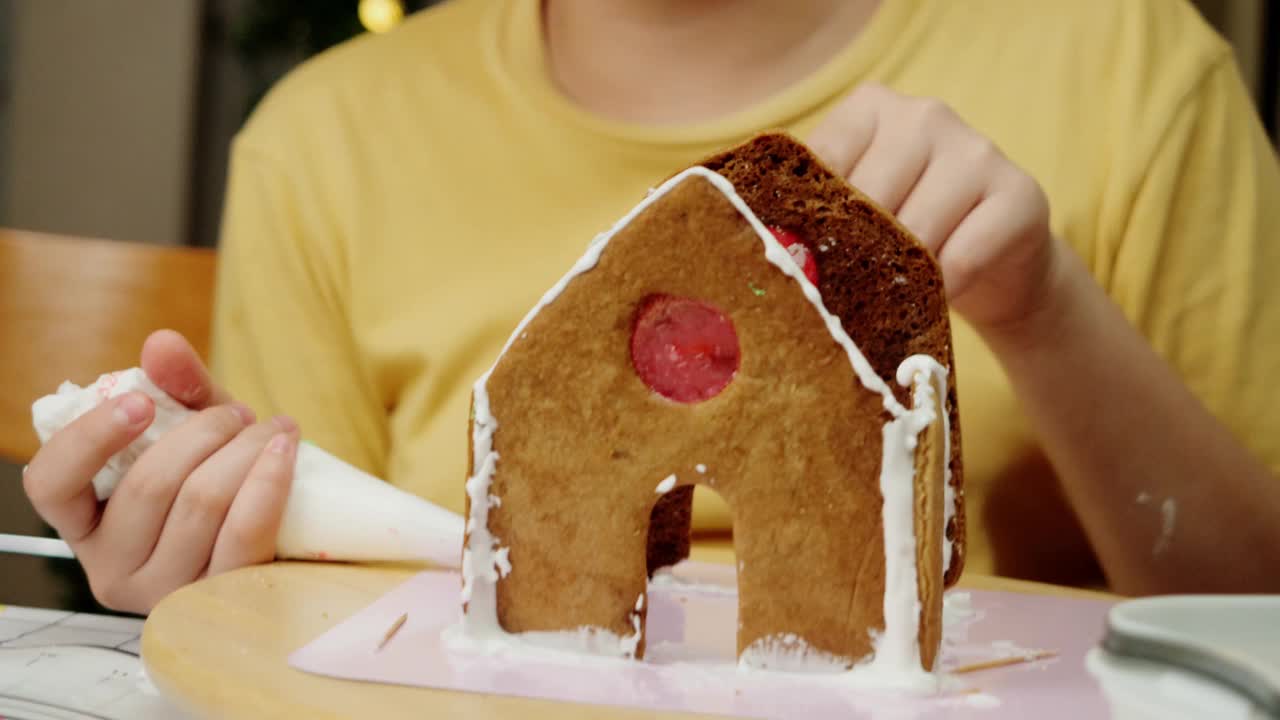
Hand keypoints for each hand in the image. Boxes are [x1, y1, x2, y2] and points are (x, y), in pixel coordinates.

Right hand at [22, 330, 298, 613]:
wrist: (283, 531)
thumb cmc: (222, 477)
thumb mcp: (193, 430)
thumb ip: (174, 387)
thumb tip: (162, 344)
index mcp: (84, 523)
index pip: (51, 483)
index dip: (90, 437)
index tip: (139, 401)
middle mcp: (112, 569)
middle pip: (150, 485)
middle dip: (205, 432)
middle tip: (240, 414)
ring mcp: (166, 592)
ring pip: (201, 503)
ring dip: (245, 450)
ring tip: (274, 431)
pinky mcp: (222, 600)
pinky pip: (245, 532)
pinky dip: (269, 481)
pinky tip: (285, 452)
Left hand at [808, 83, 1059, 332]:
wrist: (997, 267)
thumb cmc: (906, 237)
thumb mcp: (858, 214)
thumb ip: (819, 213)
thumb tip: (773, 252)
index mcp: (873, 108)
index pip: (823, 163)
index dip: (810, 222)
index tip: (805, 260)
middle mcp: (926, 116)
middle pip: (868, 198)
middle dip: (854, 256)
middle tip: (846, 294)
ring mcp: (978, 149)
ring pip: (915, 230)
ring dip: (898, 278)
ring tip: (891, 299)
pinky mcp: (1019, 194)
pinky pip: (961, 256)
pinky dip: (942, 290)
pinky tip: (936, 298)